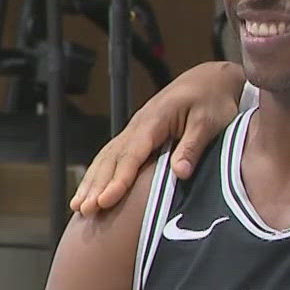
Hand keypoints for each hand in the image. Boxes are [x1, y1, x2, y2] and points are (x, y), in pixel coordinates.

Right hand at [70, 61, 248, 215]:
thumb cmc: (212, 101)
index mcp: (155, 121)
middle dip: (97, 185)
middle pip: (112, 158)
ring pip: (107, 156)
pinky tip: (91, 189)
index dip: (118, 180)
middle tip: (84, 210)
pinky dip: (99, 173)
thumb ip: (193, 146)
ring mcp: (135, 129)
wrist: (208, 80)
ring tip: (77, 206)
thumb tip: (181, 174)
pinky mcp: (137, 134)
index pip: (131, 155)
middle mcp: (138, 125)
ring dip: (92, 181)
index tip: (106, 201)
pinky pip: (113, 154)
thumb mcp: (209, 122)